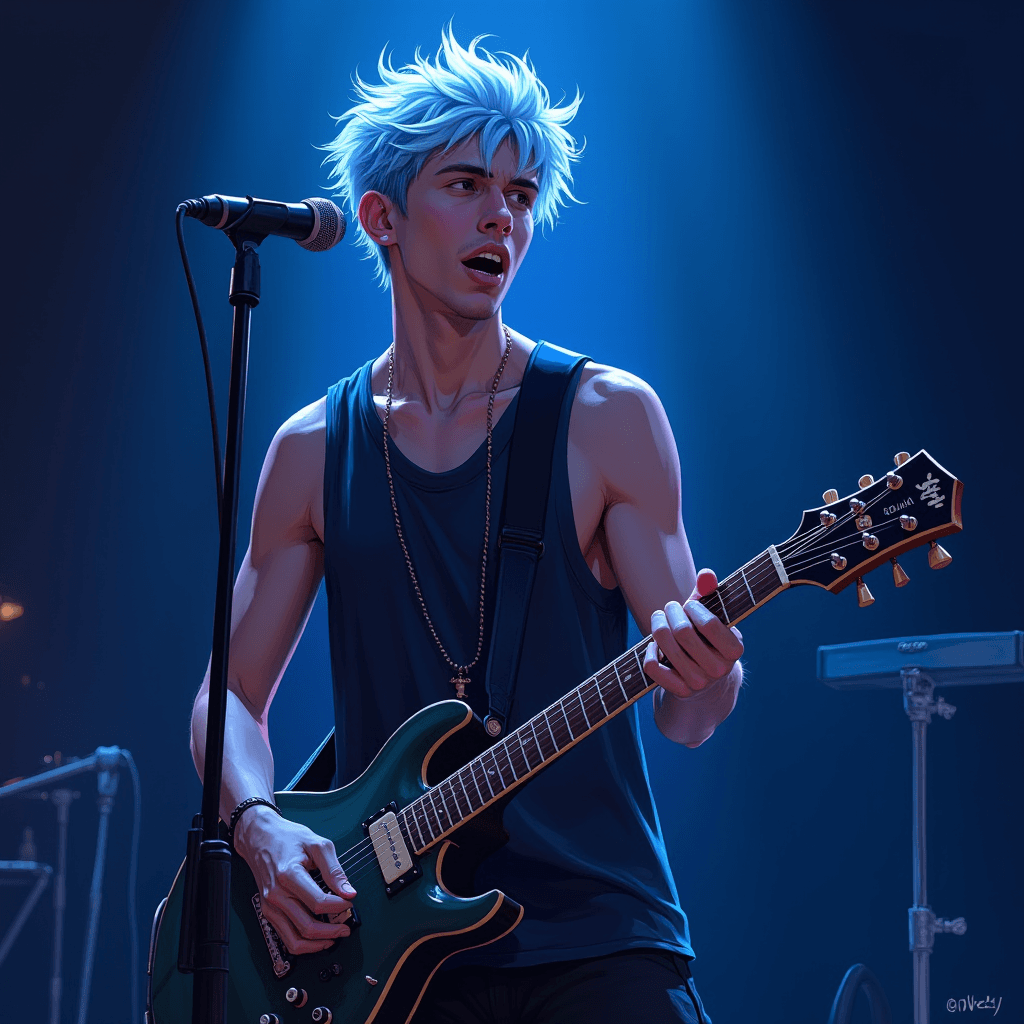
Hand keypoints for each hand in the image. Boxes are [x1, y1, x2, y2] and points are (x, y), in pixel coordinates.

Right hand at [233, 804, 356, 954]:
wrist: (260, 836)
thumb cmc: (287, 838)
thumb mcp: (317, 844)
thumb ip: (334, 869)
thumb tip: (349, 891)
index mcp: (289, 875)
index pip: (318, 902)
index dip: (338, 906)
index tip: (350, 902)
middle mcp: (276, 894)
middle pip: (307, 926)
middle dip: (332, 930)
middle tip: (346, 927)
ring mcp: (270, 905)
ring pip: (295, 939)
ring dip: (317, 943)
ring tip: (334, 936)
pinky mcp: (268, 911)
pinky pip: (285, 936)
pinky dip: (302, 943)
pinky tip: (317, 938)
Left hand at [644, 568, 743, 699]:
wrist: (707, 679)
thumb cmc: (708, 639)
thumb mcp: (714, 616)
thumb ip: (710, 594)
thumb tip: (706, 575)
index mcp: (734, 650)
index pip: (708, 623)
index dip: (693, 608)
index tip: (690, 604)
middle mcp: (719, 669)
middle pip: (682, 632)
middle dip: (671, 612)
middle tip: (670, 607)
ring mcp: (698, 683)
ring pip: (665, 645)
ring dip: (657, 625)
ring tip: (659, 618)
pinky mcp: (679, 691)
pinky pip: (652, 666)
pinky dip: (649, 650)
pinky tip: (655, 644)